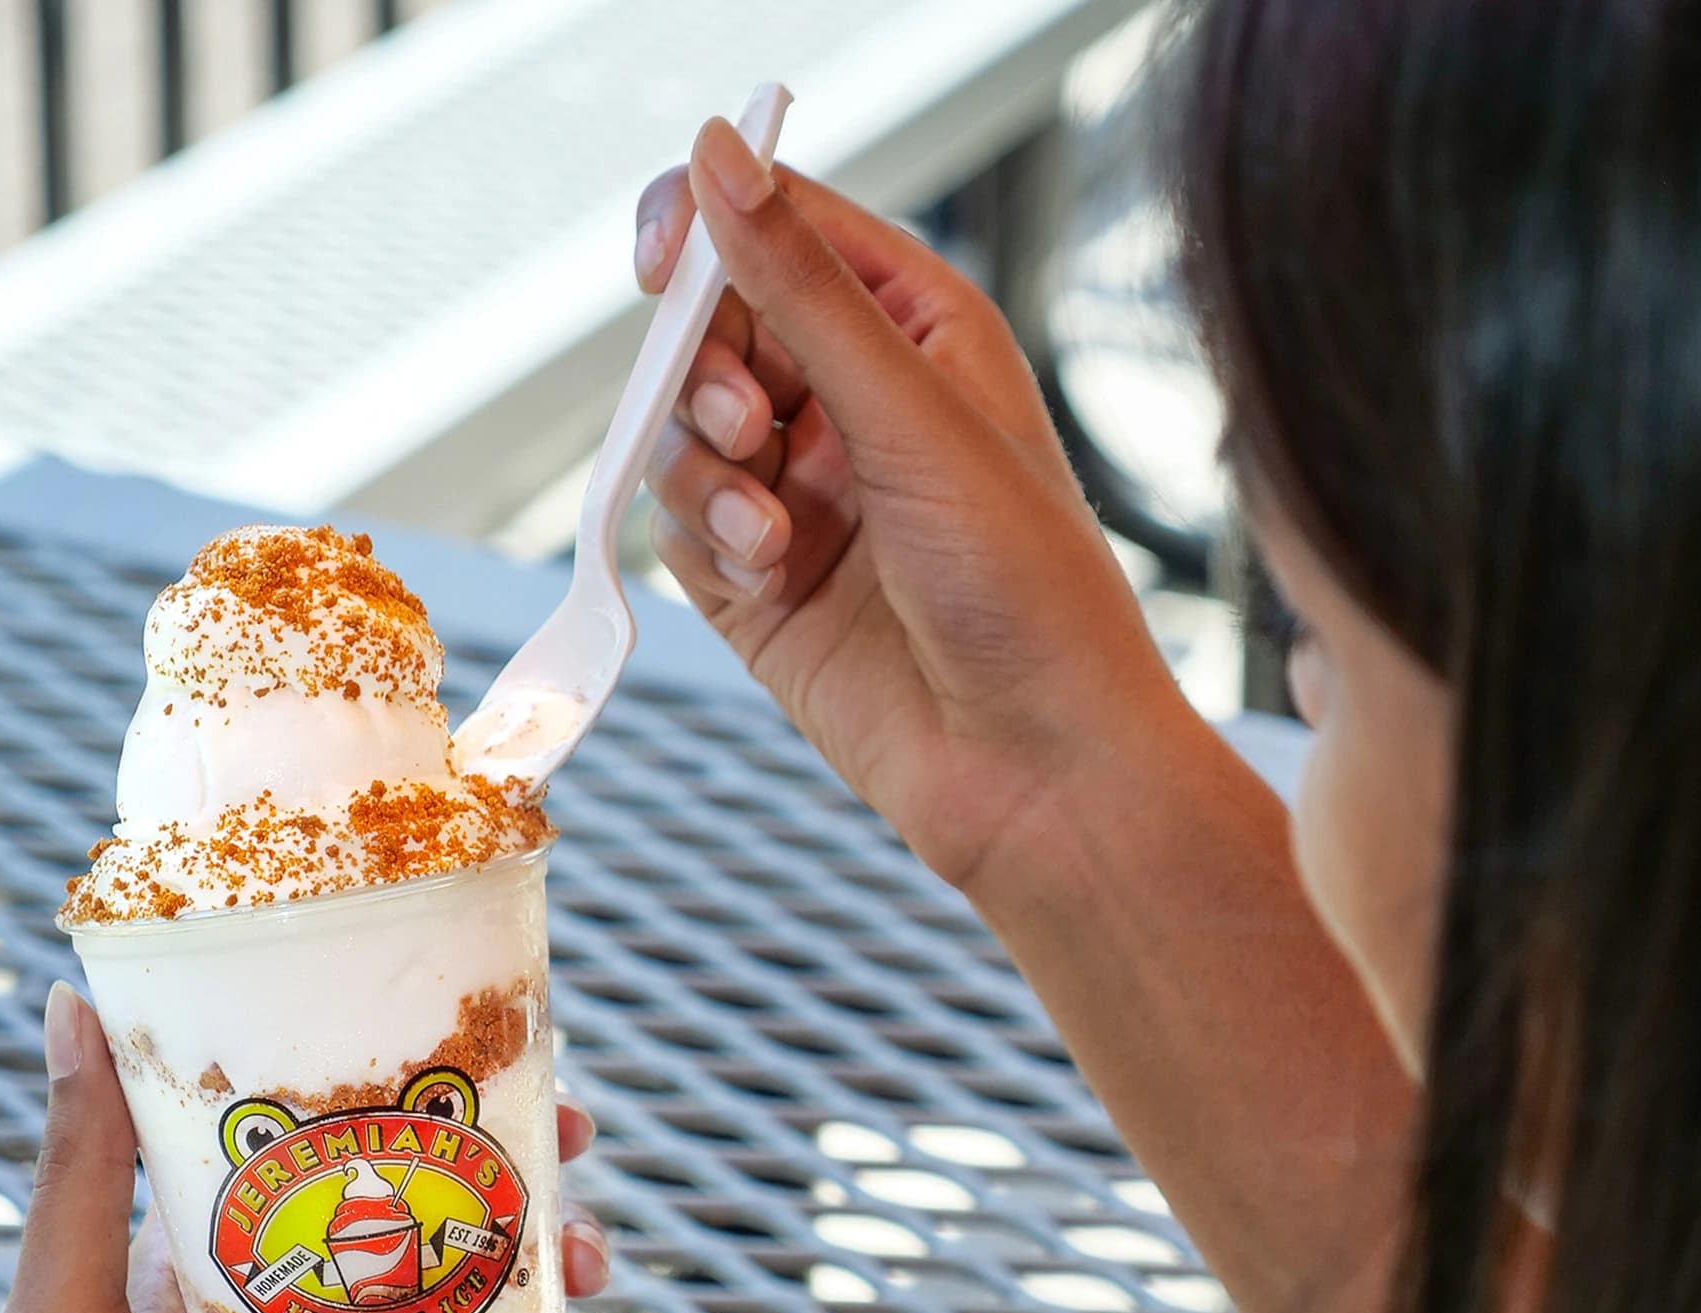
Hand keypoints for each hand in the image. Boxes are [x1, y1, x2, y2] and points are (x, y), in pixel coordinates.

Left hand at [0, 985, 615, 1312]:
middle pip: (433, 1202)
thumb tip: (66, 1001)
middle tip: (573, 1131)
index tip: (458, 1040)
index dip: (390, 1080)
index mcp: (223, 1278)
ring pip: (501, 1290)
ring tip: (592, 1259)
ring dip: (564, 1256)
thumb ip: (78, 1181)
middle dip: (513, 1158)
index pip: (317, 1142)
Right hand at [636, 120, 1180, 892]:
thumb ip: (800, 288)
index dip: (713, 231)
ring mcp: (803, 499)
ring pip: (685, 434)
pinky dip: (707, 539)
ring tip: (770, 527)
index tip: (664, 253)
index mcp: (918, 336)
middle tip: (743, 418)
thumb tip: (717, 155)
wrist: (1036, 770)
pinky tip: (766, 569)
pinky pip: (682, 527)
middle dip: (708, 372)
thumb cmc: (1027, 588)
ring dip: (707, 471)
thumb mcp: (913, 414)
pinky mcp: (761, 588)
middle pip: (715, 335)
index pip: (786, 235)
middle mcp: (854, 410)